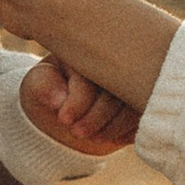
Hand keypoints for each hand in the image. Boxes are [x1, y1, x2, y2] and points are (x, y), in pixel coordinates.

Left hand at [21, 57, 141, 155]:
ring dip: (114, 126)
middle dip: (98, 116)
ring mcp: (134, 77)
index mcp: (88, 46)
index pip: (92, 72)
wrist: (66, 110)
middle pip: (119, 86)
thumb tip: (59, 99)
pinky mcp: (143, 98)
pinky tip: (112, 137)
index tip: (64, 119)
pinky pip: (146, 115)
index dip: (79, 100)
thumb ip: (43, 86)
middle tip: (77, 133)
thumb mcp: (37, 85)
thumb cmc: (48, 91)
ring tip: (91, 138)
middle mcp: (117, 57)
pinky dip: (130, 131)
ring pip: (136, 102)